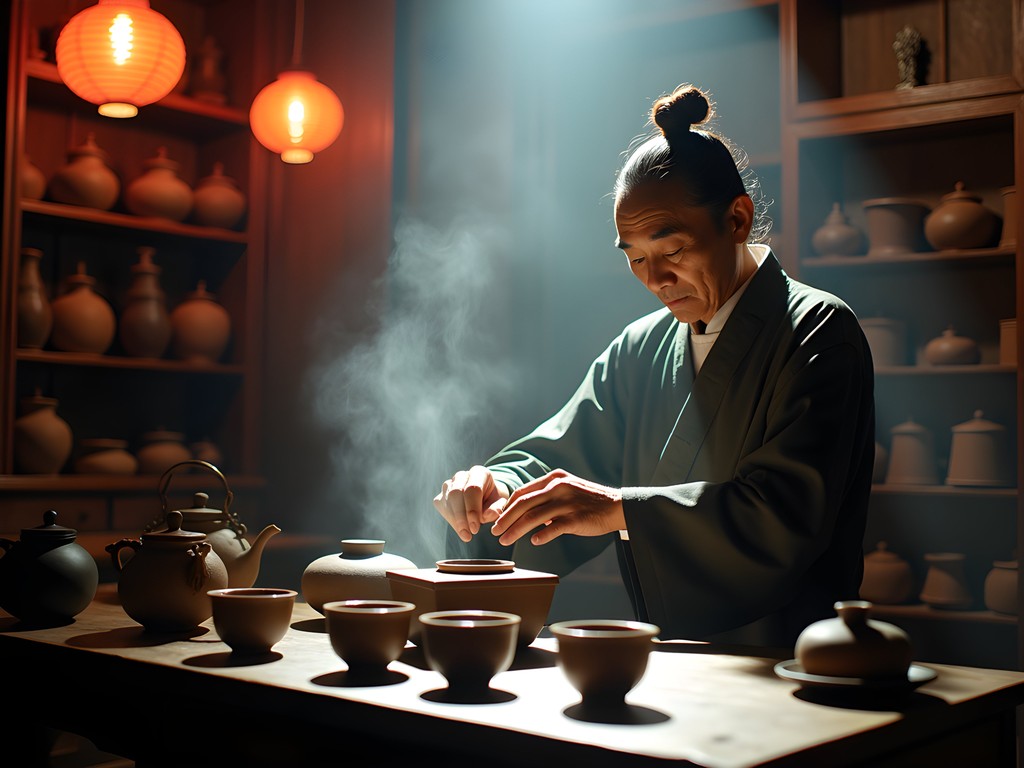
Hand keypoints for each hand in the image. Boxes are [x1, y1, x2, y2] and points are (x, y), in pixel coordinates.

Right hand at [433, 465, 509, 542]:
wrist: (485, 500)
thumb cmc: (493, 501)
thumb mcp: (499, 504)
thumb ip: (496, 509)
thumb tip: (490, 514)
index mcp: (479, 473)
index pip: (472, 488)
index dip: (472, 510)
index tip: (475, 528)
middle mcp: (462, 475)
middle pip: (456, 492)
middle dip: (461, 516)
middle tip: (469, 533)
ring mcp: (450, 484)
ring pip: (447, 499)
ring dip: (455, 520)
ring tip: (465, 534)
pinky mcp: (442, 494)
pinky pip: (441, 506)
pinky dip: (450, 519)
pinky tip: (460, 529)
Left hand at [490, 469, 625, 546]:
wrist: (617, 506)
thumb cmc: (589, 500)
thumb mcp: (567, 489)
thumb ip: (547, 497)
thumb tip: (526, 512)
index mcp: (553, 479)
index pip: (522, 492)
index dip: (507, 507)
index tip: (498, 519)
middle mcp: (558, 487)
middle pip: (523, 504)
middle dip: (505, 519)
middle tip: (494, 532)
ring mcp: (567, 502)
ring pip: (533, 517)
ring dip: (515, 531)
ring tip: (505, 541)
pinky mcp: (576, 518)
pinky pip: (554, 528)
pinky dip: (541, 535)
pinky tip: (533, 542)